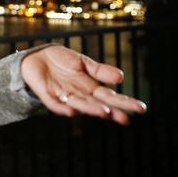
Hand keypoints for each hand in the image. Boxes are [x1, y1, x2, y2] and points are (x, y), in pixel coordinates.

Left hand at [21, 44, 146, 124]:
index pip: (110, 97)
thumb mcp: (83, 63)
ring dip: (91, 109)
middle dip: (111, 111)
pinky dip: (62, 108)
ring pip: (79, 105)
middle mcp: (79, 95)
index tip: (141, 109)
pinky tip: (71, 111)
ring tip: (105, 112)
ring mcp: (63, 96)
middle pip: (97, 104)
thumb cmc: (61, 61)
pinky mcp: (47, 95)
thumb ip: (100, 70)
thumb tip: (121, 77)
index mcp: (90, 88)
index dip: (124, 103)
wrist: (36, 57)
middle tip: (126, 118)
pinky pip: (55, 104)